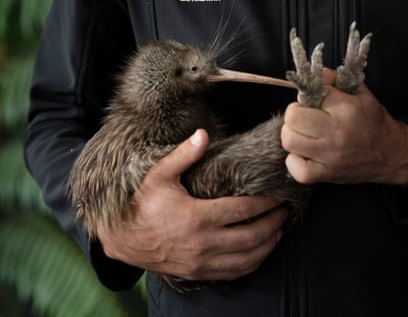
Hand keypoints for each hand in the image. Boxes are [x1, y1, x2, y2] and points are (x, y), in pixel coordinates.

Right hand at [98, 129, 286, 280]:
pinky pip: (233, 273)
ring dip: (268, 245)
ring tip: (279, 231)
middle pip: (252, 236)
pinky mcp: (198, 273)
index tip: (277, 196)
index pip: (243, 210)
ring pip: (247, 259)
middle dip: (273, 223)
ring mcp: (202, 262)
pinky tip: (259, 253)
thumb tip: (202, 134)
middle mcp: (203, 243)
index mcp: (197, 217)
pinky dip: (252, 264)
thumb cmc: (142, 204)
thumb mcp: (159, 175)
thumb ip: (184, 155)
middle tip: (285, 212)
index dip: (264, 203)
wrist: (123, 238)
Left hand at [281, 73, 407, 186]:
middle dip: (295, 113)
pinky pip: (294, 167)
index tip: (314, 100)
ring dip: (292, 134)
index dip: (308, 94)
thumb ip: (335, 80)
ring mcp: (329, 156)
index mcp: (346, 109)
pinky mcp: (325, 174)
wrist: (392, 155)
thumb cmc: (374, 123)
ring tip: (304, 134)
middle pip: (292, 117)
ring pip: (289, 140)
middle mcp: (336, 133)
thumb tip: (313, 75)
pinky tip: (305, 153)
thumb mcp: (360, 94)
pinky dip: (294, 160)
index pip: (310, 93)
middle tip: (304, 117)